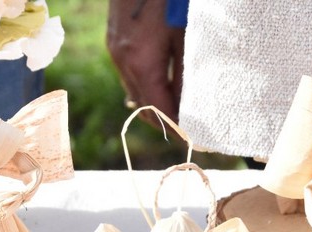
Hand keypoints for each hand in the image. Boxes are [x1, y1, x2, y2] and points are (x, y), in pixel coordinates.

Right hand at [107, 0, 184, 120]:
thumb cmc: (168, 0)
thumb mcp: (186, 37)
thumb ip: (185, 75)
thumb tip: (191, 108)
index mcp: (141, 64)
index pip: (158, 112)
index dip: (177, 128)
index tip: (196, 138)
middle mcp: (123, 62)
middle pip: (144, 107)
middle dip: (166, 122)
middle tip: (192, 128)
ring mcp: (115, 51)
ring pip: (136, 91)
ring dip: (156, 103)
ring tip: (183, 108)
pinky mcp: (115, 40)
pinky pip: (131, 74)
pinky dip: (148, 85)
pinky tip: (166, 82)